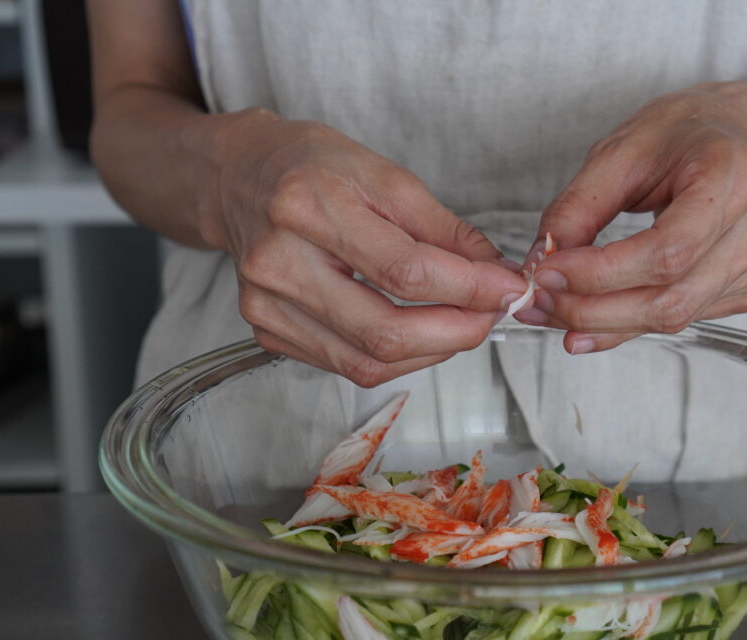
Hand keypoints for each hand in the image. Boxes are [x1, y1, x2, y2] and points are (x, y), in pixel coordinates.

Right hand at [202, 111, 528, 385]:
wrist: (237, 179)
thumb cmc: (311, 167)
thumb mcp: (384, 174)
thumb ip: (443, 228)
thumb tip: (494, 273)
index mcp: (307, 209)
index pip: (405, 272)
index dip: (469, 289)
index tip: (508, 288)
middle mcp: (279, 264)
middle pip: (384, 332)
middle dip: (456, 332)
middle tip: (491, 314)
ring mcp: (267, 306)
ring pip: (367, 362)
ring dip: (431, 351)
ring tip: (461, 323)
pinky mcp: (267, 332)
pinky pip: (346, 365)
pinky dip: (396, 357)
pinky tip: (418, 332)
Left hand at [516, 84, 746, 353]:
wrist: (734, 135)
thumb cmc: (683, 134)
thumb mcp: (620, 151)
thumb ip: (577, 209)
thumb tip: (542, 263)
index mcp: (734, 177)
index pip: (668, 250)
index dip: (602, 274)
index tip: (548, 274)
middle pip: (671, 299)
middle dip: (593, 310)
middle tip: (539, 302)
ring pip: (673, 318)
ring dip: (604, 323)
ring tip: (554, 311)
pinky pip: (681, 318)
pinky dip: (629, 322)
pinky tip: (594, 312)